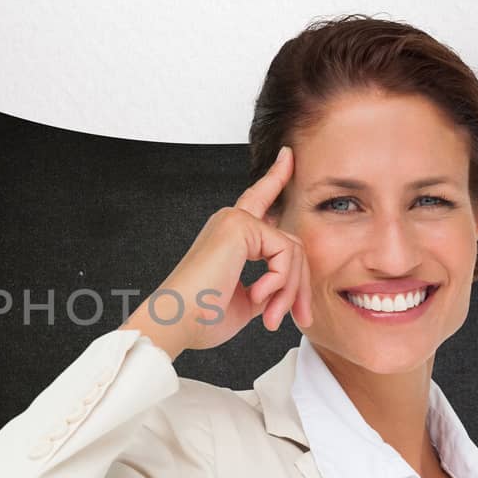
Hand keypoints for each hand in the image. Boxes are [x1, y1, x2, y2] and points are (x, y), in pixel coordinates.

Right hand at [124, 144, 313, 357]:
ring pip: (292, 250)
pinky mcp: (241, 226)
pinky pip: (285, 254)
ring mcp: (236, 220)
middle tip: (301, 318)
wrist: (176, 321)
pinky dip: (279, 283)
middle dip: (300, 284)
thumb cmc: (200, 317)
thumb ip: (267, 285)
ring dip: (289, 290)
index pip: (258, 200)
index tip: (289, 156)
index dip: (275, 176)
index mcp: (229, 235)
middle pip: (290, 244)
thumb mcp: (244, 301)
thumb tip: (284, 288)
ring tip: (270, 316)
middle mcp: (232, 221)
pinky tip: (258, 296)